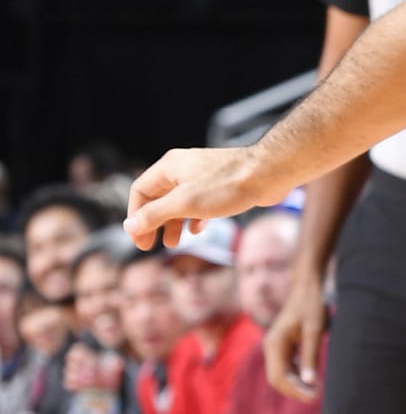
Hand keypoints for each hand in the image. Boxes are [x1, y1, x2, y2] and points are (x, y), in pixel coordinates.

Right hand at [125, 145, 275, 247]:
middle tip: (150, 246)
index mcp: (169, 167)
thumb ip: (155, 215)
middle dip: (153, 223)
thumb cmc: (226, 186)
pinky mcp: (220, 186)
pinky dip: (194, 218)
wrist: (269, 173)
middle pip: (158, 198)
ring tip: (173, 244)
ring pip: (179, 203)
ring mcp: (202, 176)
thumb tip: (129, 226)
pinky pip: (198, 203)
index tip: (139, 240)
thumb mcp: (184, 203)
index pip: (140, 192)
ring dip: (173, 223)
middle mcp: (183, 169)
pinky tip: (198, 231)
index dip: (135, 216)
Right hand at [265, 273, 327, 400]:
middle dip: (295, 390)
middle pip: (278, 379)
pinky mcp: (283, 346)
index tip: (313, 397)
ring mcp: (275, 347)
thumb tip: (309, 382)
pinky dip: (297, 375)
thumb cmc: (311, 306)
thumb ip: (310, 356)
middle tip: (316, 397)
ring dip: (297, 384)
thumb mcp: (314, 331)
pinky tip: (312, 379)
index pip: (278, 378)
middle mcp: (270, 347)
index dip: (294, 391)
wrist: (307, 288)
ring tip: (317, 390)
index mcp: (274, 344)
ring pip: (282, 374)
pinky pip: (287, 367)